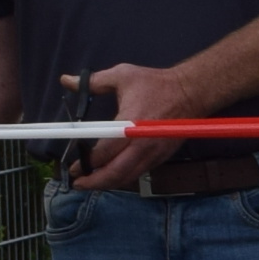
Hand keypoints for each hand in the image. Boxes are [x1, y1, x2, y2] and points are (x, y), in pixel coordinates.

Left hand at [73, 61, 199, 189]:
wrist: (192, 92)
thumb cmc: (156, 83)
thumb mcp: (122, 75)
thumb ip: (93, 81)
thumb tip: (66, 80)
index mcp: (131, 124)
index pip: (106, 151)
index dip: (88, 162)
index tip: (73, 167)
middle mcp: (143, 143)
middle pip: (117, 172)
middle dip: (95, 182)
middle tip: (78, 183)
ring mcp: (154, 152)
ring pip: (128, 177)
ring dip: (108, 183)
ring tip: (91, 184)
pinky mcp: (162, 156)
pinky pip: (139, 172)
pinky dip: (123, 177)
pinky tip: (112, 176)